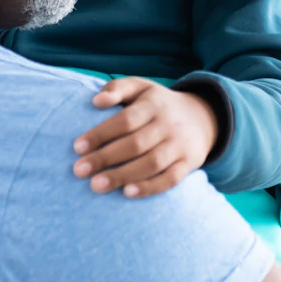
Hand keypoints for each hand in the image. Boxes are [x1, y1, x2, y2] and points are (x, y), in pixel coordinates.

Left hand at [72, 77, 217, 197]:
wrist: (204, 117)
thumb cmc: (158, 104)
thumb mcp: (141, 87)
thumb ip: (117, 88)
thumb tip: (96, 101)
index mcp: (152, 104)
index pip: (125, 120)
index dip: (101, 134)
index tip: (77, 147)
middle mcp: (168, 124)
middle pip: (136, 143)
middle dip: (106, 158)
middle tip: (79, 171)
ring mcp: (180, 145)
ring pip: (152, 163)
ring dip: (123, 175)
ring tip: (96, 186)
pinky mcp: (189, 163)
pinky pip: (170, 178)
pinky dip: (150, 187)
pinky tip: (127, 193)